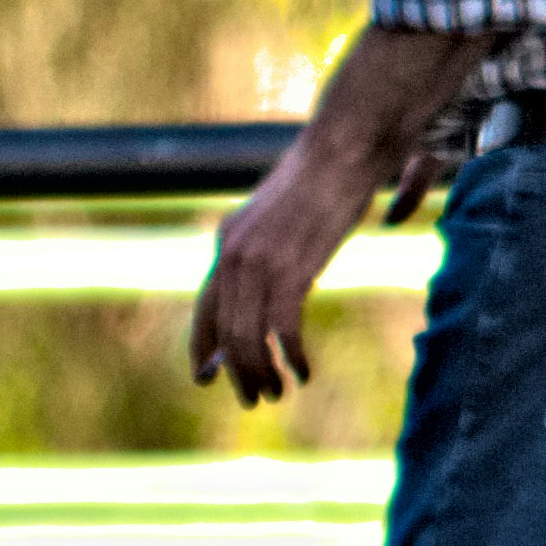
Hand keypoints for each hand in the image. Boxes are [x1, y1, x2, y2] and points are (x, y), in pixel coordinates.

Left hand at [192, 19, 496, 406]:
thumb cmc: (324, 179)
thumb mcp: (282, 217)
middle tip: (253, 398)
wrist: (342, 147)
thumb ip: (269, 250)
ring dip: (261, 371)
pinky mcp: (291, 267)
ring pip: (247, 337)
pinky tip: (305, 370)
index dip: (203, 347)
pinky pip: (282, 329)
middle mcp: (233, 254)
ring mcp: (259, 261)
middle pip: (224, 331)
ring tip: (277, 392)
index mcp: (227, 241)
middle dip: (235, 372)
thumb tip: (276, 282)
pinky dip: (292, 355)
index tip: (205, 377)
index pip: (204, 307)